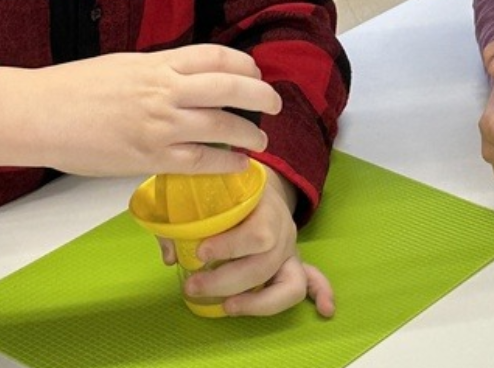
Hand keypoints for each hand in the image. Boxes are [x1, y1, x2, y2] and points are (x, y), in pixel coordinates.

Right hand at [0, 44, 281, 176]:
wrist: (38, 113)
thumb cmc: (70, 90)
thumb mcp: (120, 67)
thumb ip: (153, 74)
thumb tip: (179, 83)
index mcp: (155, 64)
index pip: (215, 56)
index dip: (243, 65)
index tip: (253, 73)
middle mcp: (164, 90)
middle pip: (231, 86)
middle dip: (260, 95)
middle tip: (273, 105)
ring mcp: (159, 124)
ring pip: (224, 125)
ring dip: (249, 133)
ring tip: (259, 140)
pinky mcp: (149, 156)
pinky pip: (201, 160)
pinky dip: (226, 162)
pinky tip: (237, 165)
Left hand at [160, 172, 336, 317]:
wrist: (256, 181)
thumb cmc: (226, 187)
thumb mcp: (204, 189)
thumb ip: (183, 218)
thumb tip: (169, 254)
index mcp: (263, 208)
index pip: (257, 234)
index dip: (229, 247)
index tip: (199, 254)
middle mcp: (282, 231)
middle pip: (265, 265)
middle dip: (227, 282)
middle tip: (193, 286)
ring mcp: (290, 250)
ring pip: (290, 283)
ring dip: (258, 302)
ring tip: (227, 307)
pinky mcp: (294, 262)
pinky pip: (314, 279)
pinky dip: (321, 294)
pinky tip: (324, 310)